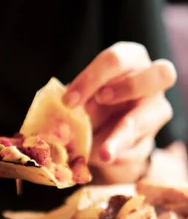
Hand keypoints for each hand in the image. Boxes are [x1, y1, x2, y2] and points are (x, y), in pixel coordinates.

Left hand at [63, 42, 176, 182]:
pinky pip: (142, 146)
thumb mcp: (77, 99)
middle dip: (129, 87)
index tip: (68, 101)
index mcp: (129, 59)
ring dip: (126, 133)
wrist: (99, 130)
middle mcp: (152, 78)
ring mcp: (158, 108)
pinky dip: (121, 155)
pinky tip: (104, 159)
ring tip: (103, 152)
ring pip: (157, 113)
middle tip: (101, 100)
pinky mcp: (152, 138)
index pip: (115, 60)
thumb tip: (58, 129)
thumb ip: (70, 107)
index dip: (91, 78)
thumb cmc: (89, 100)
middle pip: (161, 73)